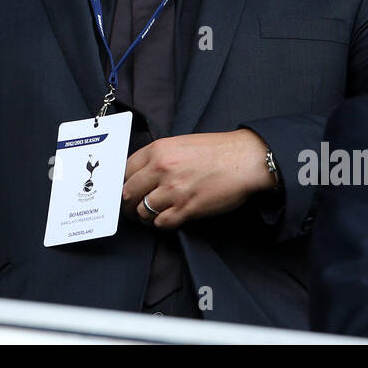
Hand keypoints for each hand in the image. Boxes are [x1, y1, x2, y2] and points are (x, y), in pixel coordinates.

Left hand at [122, 129, 274, 228]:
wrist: (245, 160)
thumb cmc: (217, 151)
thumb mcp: (181, 143)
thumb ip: (159, 157)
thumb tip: (141, 174)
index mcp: (158, 150)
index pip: (124, 170)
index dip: (123, 183)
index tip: (126, 190)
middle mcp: (162, 169)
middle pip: (128, 193)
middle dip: (128, 204)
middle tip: (133, 208)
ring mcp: (174, 190)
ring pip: (142, 211)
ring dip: (145, 216)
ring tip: (152, 215)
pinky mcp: (187, 208)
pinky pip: (162, 223)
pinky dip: (162, 224)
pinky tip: (169, 218)